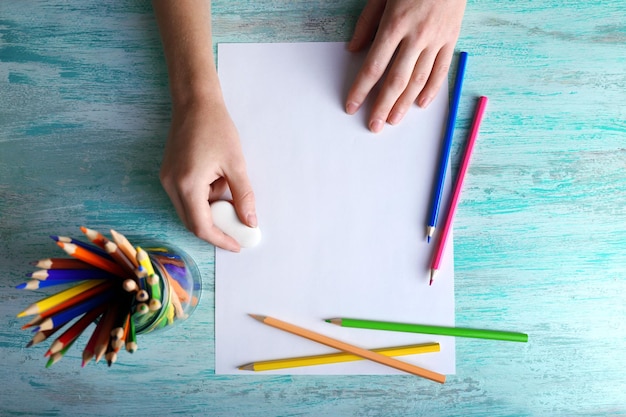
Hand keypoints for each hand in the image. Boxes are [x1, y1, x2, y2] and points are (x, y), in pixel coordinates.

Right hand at [159, 99, 256, 251]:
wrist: (195, 103)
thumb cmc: (216, 128)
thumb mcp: (236, 164)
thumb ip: (243, 196)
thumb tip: (250, 222)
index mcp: (188, 185)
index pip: (201, 227)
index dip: (220, 240)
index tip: (237, 245)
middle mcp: (171, 185)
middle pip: (192, 223)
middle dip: (216, 229)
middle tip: (238, 229)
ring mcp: (167, 180)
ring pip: (189, 211)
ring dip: (210, 211)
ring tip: (228, 191)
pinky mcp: (169, 174)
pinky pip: (186, 197)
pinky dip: (203, 199)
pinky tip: (218, 182)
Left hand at [346, 0, 465, 132]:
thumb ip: (366, 23)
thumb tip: (352, 49)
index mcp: (394, 24)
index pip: (374, 66)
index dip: (361, 89)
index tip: (352, 105)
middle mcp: (416, 36)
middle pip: (396, 80)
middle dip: (382, 106)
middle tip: (373, 126)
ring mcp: (436, 39)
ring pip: (419, 80)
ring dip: (405, 104)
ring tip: (393, 121)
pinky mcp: (451, 39)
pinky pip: (441, 70)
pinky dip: (432, 89)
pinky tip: (421, 104)